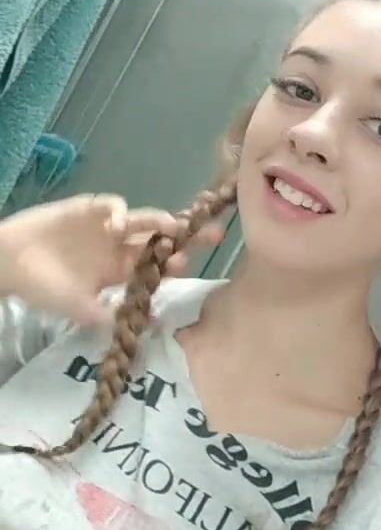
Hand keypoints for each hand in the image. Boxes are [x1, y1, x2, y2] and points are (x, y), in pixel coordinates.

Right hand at [0, 194, 221, 324]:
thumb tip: (150, 324)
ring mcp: (107, 225)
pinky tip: (119, 225)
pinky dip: (120, 211)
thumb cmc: (42, 288)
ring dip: (161, 221)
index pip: (156, 266)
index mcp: (120, 270)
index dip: (173, 263)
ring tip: (175, 225)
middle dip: (186, 236)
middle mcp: (120, 246)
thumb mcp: (78, 309)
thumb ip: (109, 315)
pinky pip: (113, 205)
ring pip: (143, 220)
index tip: (186, 264)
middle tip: (211, 234)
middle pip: (161, 238)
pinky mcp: (89, 207)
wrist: (8, 262)